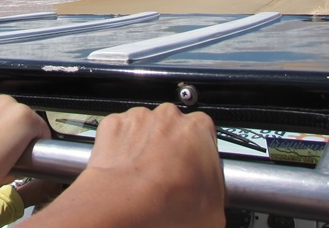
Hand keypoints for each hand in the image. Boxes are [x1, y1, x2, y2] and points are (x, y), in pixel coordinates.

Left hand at [86, 105, 224, 226]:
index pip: (205, 133)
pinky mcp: (113, 124)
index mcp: (198, 129)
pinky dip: (121, 148)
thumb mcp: (214, 211)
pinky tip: (125, 171)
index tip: (195, 171)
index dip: (200, 154)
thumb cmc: (166, 204)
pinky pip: (120, 133)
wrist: (124, 204)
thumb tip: (210, 201)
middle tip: (168, 178)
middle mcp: (168, 117)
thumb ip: (215, 190)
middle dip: (171, 148)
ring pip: (146, 129)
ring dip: (146, 147)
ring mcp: (138, 118)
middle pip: (173, 128)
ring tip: (144, 178)